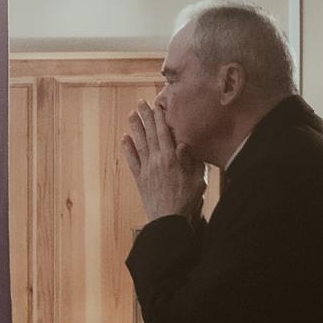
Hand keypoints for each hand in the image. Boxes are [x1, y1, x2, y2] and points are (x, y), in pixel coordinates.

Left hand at [121, 100, 205, 222]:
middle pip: (149, 134)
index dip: (160, 117)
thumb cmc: (186, 201)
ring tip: (131, 114)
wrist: (168, 220)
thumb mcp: (198, 179)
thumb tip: (184, 142)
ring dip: (135, 128)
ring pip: (138, 144)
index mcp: (171, 158)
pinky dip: (127, 149)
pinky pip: (132, 161)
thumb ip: (192, 160)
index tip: (157, 104)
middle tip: (141, 102)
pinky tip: (124, 138)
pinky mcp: (140, 179)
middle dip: (145, 117)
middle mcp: (156, 160)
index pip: (164, 132)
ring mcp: (146, 169)